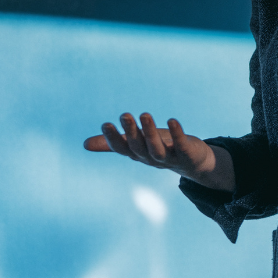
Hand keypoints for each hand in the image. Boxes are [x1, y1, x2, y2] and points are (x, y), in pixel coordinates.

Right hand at [84, 112, 228, 188]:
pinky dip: (177, 134)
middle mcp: (151, 158)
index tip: (106, 124)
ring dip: (150, 132)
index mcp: (138, 154)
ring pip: (157, 148)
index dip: (113, 139)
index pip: (122, 148)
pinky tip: (173, 120)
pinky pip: (181, 145)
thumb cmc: (161, 148)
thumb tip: (84, 145)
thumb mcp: (137, 144)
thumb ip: (114, 143)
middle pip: (139, 147)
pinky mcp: (187, 154)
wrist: (193, 162)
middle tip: (124, 114)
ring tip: (145, 114)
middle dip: (131, 132)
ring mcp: (169, 158)